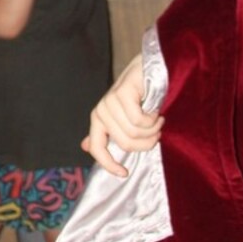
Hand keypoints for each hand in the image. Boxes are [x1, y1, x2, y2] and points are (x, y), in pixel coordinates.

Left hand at [82, 54, 163, 177]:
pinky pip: (140, 120)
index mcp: (98, 120)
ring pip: (134, 132)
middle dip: (146, 142)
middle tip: (156, 132)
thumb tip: (85, 147)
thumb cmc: (140, 97)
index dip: (109, 165)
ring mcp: (110, 101)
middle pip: (125, 143)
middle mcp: (101, 111)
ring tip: (157, 120)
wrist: (151, 69)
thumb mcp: (123, 119)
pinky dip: (154, 119)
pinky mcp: (122, 93)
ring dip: (153, 130)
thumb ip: (107, 133)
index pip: (96, 149)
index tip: (125, 172)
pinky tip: (156, 111)